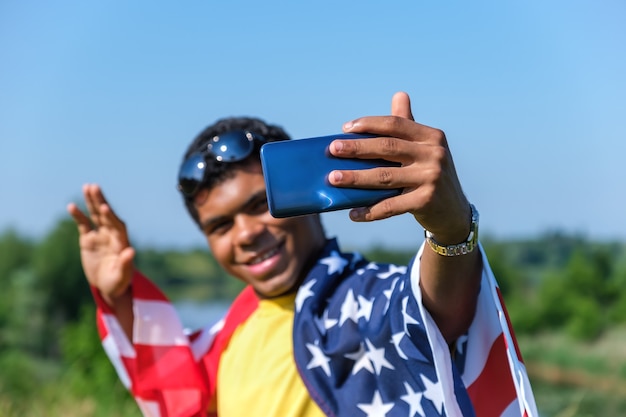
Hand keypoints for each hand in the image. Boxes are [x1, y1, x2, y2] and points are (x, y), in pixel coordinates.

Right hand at [67, 184, 134, 303]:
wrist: (109, 287)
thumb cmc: (118, 283)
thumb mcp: (122, 276)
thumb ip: (126, 263)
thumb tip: (131, 251)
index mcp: (121, 242)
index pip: (117, 226)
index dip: (111, 217)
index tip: (105, 207)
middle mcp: (112, 235)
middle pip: (106, 215)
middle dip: (101, 201)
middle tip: (95, 187)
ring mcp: (100, 236)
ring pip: (96, 215)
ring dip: (92, 202)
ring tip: (87, 187)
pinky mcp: (88, 240)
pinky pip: (83, 225)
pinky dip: (78, 216)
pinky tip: (71, 206)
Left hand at [329, 91, 470, 243]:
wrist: (454, 212)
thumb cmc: (430, 175)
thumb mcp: (425, 148)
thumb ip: (409, 124)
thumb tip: (399, 94)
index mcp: (431, 136)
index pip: (395, 124)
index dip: (368, 124)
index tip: (345, 129)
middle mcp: (434, 154)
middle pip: (387, 147)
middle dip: (356, 148)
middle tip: (332, 149)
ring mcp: (431, 178)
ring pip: (384, 176)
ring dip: (355, 177)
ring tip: (333, 178)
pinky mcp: (426, 201)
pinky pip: (390, 206)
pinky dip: (369, 211)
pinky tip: (352, 213)